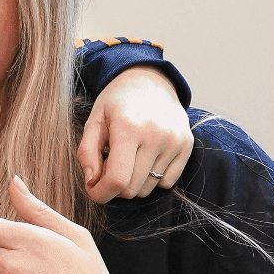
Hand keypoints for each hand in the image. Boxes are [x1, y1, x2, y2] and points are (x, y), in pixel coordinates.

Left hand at [79, 66, 191, 201]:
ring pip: (149, 188)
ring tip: (127, 159)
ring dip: (133, 182)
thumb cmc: (116, 101)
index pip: (117, 179)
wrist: (148, 80)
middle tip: (107, 169)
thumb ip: (87, 152)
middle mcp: (155, 135)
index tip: (93, 191)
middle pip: (132, 188)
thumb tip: (91, 182)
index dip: (101, 193)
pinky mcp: (187, 146)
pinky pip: (168, 182)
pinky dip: (152, 179)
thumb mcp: (94, 120)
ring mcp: (174, 141)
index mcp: (128, 127)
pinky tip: (144, 158)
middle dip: (114, 187)